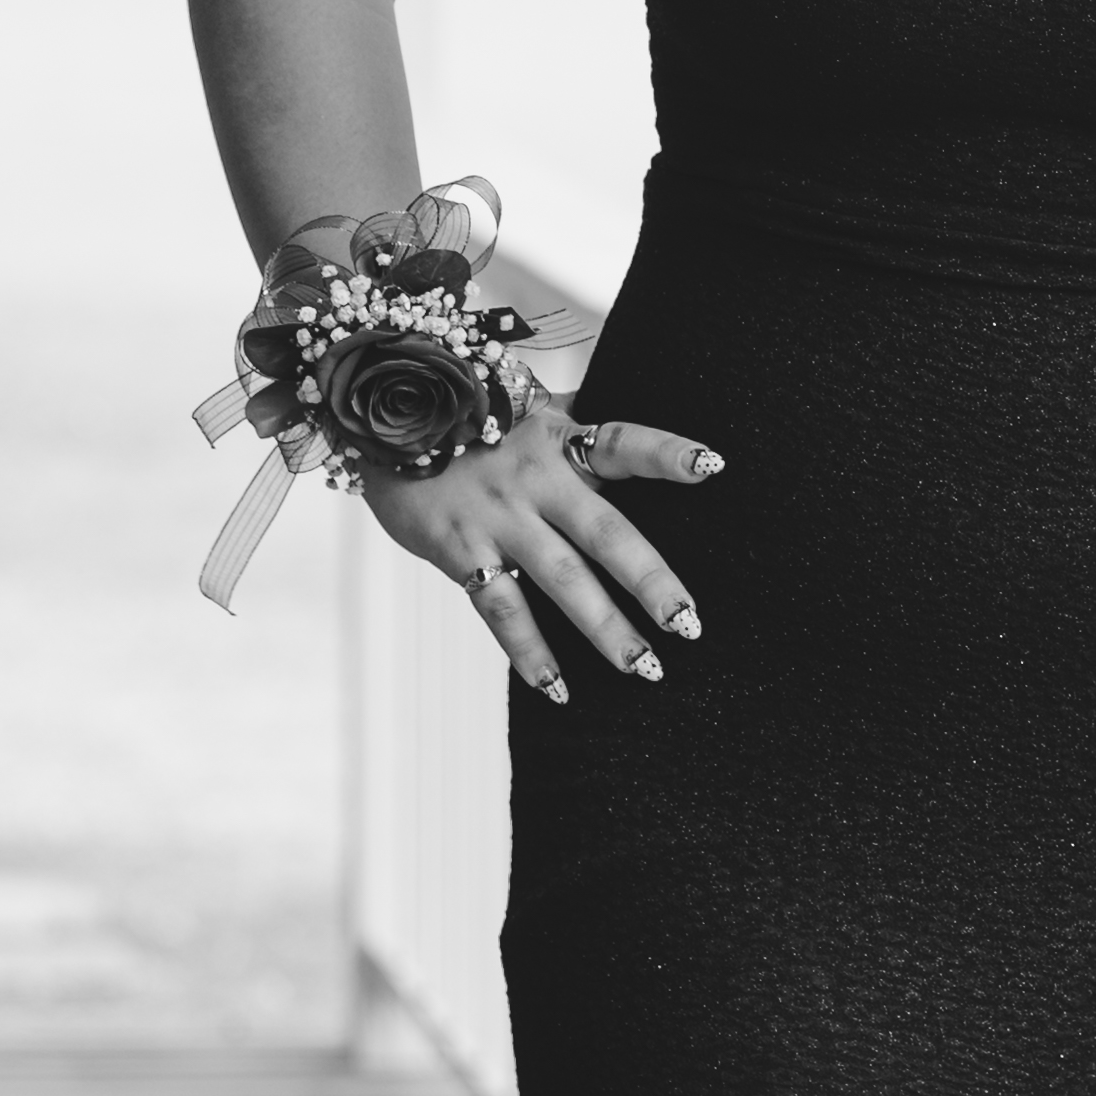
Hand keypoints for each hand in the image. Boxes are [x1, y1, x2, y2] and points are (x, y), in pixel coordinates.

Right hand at [364, 400, 720, 701]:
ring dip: (604, 628)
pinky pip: (501, 609)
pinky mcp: (459, 549)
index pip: (623, 443)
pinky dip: (529, 651)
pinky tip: (557, 688)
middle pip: (605, 532)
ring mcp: (497, 517)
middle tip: (689, 625)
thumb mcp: (531, 408)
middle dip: (650, 581)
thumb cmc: (473, 419)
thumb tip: (649, 417)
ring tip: (644, 668)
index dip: (666, 452)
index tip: (713, 466)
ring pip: (561, 579)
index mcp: (560, 438)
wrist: (382, 420)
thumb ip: (585, 424)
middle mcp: (534, 478)